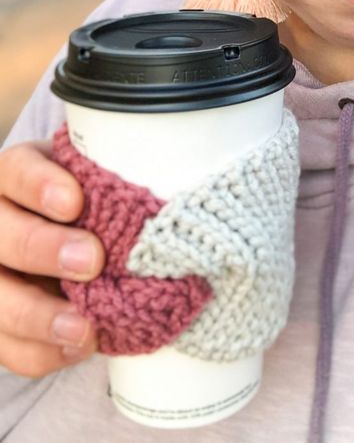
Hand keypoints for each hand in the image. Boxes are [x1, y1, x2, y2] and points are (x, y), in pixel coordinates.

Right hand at [0, 140, 104, 377]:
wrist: (76, 242)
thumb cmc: (99, 202)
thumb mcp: (101, 183)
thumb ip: (114, 190)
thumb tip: (168, 204)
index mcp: (16, 177)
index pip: (16, 171)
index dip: (38, 185)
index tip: (75, 201)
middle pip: (0, 234)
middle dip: (44, 249)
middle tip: (92, 262)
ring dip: (39, 316)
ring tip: (84, 327)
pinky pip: (4, 345)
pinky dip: (40, 351)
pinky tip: (78, 348)